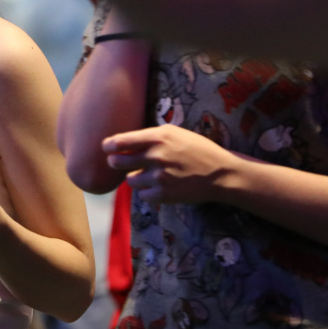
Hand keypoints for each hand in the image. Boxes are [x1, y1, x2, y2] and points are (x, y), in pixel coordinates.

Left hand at [102, 124, 237, 204]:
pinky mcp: (164, 195)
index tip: (106, 148)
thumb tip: (123, 141)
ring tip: (150, 174)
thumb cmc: (197, 149)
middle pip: (117, 162)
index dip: (108, 145)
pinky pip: (143, 195)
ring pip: (130, 180)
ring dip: (135, 177)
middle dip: (116, 162)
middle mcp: (155, 156)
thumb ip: (150, 136)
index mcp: (157, 137)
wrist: (221, 173)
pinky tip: (159, 186)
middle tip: (120, 162)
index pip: (119, 142)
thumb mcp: (174, 133)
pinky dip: (148, 192)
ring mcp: (159, 177)